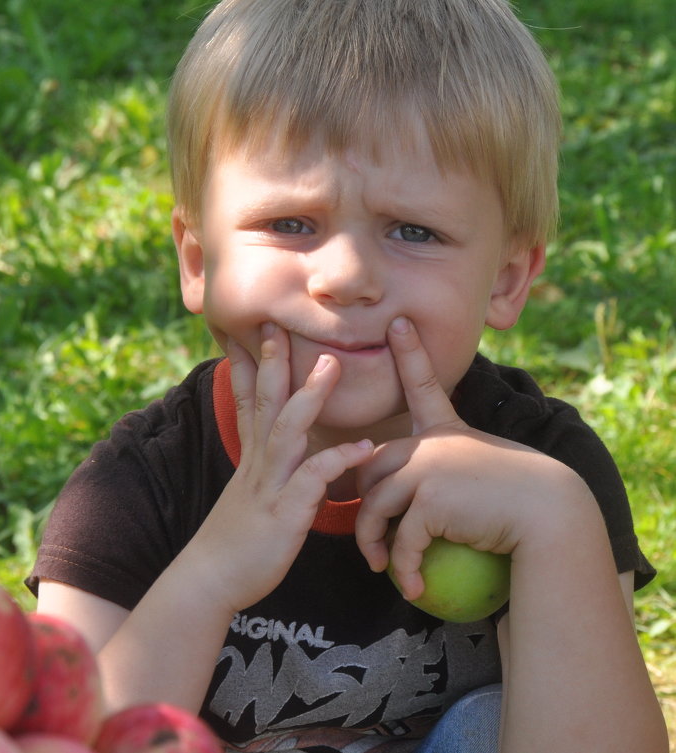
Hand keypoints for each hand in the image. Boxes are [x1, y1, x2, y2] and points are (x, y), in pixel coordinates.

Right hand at [188, 324, 375, 613]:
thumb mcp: (246, 496)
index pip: (250, 401)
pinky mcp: (284, 511)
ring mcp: (269, 485)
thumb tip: (273, 455)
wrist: (210, 580)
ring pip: (288, 429)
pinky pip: (314, 478)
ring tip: (333, 364)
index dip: (254, 365)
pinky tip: (365, 447)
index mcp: (251, 458)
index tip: (259, 332)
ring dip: (309, 395)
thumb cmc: (235, 542)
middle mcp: (257, 463)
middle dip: (275, 361)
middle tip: (282, 324)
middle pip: (266, 402)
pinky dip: (339, 459)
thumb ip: (263, 470)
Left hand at [353, 317, 583, 600]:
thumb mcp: (483, 471)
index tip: (398, 323)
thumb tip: (431, 495)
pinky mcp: (429, 499)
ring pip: (375, 505)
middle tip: (366, 536)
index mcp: (446, 431)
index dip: (410, 354)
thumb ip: (450, 470)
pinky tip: (411, 587)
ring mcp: (427, 467)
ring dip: (372, 542)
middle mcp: (430, 443)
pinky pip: (402, 537)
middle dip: (359, 500)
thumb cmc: (521, 498)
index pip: (422, 385)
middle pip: (371, 467)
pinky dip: (403, 567)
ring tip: (380, 566)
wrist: (550, 514)